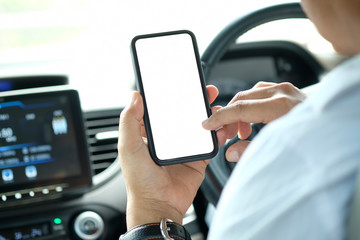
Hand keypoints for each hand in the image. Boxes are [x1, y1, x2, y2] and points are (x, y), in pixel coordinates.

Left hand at [118, 85, 218, 229]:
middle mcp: (168, 139)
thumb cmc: (140, 180)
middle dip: (195, 101)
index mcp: (151, 134)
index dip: (171, 96)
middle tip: (205, 90)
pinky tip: (221, 127)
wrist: (159, 205)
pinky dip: (217, 134)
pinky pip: (210, 143)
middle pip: (184, 114)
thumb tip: (135, 96)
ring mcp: (184, 148)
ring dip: (209, 115)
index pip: (162, 109)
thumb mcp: (129, 146)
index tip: (180, 83)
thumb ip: (130, 121)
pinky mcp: (198, 158)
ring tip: (217, 106)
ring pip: (199, 126)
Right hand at [203, 82, 305, 161]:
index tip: (207, 124)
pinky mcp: (288, 90)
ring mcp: (286, 89)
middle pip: (242, 99)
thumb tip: (231, 152)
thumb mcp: (280, 149)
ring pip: (250, 95)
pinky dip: (251, 105)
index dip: (220, 117)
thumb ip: (251, 150)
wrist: (339, 130)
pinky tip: (251, 120)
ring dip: (239, 111)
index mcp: (280, 105)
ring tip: (238, 132)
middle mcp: (282, 92)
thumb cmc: (315, 140)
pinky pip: (260, 93)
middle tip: (224, 135)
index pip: (240, 108)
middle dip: (229, 117)